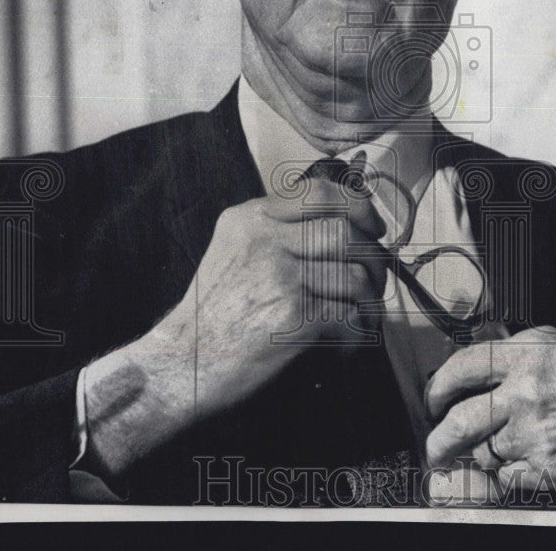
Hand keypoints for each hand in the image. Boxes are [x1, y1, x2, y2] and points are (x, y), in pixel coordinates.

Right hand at [82, 180, 387, 478]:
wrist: (179, 364)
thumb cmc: (213, 314)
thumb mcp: (234, 250)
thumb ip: (278, 230)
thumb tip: (345, 225)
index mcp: (251, 218)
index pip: (319, 191)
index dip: (358, 206)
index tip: (373, 225)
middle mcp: (265, 238)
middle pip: (346, 231)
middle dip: (373, 259)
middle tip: (376, 280)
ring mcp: (279, 274)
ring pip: (355, 274)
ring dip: (369, 300)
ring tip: (362, 315)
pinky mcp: (293, 314)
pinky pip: (349, 314)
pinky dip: (357, 331)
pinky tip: (346, 341)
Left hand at [423, 327, 555, 498]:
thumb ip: (528, 352)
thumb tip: (495, 360)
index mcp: (530, 353)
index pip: (463, 366)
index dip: (440, 385)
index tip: (434, 398)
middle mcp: (524, 390)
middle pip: (457, 419)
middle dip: (439, 438)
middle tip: (436, 446)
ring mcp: (534, 432)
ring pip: (485, 452)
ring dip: (485, 457)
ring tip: (494, 456)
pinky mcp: (548, 469)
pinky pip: (510, 479)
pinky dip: (512, 477)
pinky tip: (531, 467)